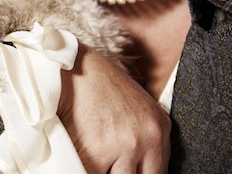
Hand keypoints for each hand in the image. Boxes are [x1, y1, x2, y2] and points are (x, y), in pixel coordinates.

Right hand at [58, 44, 170, 172]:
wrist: (71, 68)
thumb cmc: (97, 84)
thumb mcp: (135, 106)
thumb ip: (144, 137)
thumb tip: (137, 168)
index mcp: (159, 127)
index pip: (158, 173)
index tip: (126, 170)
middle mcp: (147, 139)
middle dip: (123, 173)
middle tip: (110, 165)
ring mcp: (123, 147)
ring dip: (103, 171)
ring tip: (94, 157)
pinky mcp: (96, 153)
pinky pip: (89, 173)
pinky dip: (83, 167)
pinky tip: (80, 154)